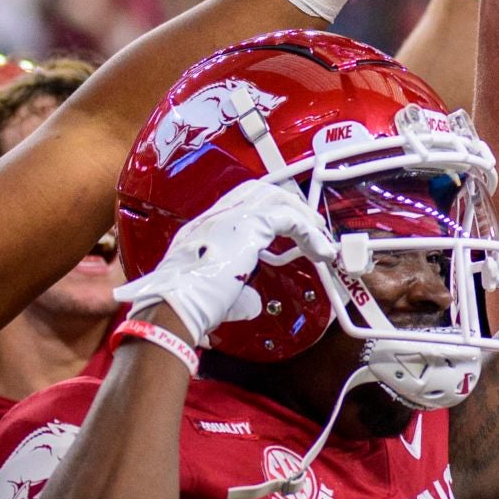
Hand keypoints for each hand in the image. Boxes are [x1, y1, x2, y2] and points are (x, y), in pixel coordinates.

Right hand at [114, 177, 333, 342]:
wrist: (176, 306)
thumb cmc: (187, 307)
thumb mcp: (214, 296)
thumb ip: (237, 292)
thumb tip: (253, 302)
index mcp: (201, 230)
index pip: (238, 204)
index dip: (265, 209)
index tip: (285, 225)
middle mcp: (214, 217)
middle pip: (260, 191)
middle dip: (289, 205)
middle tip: (310, 224)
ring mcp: (231, 217)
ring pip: (278, 201)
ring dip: (304, 218)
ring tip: (322, 238)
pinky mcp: (250, 226)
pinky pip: (290, 220)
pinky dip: (311, 234)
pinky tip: (321, 251)